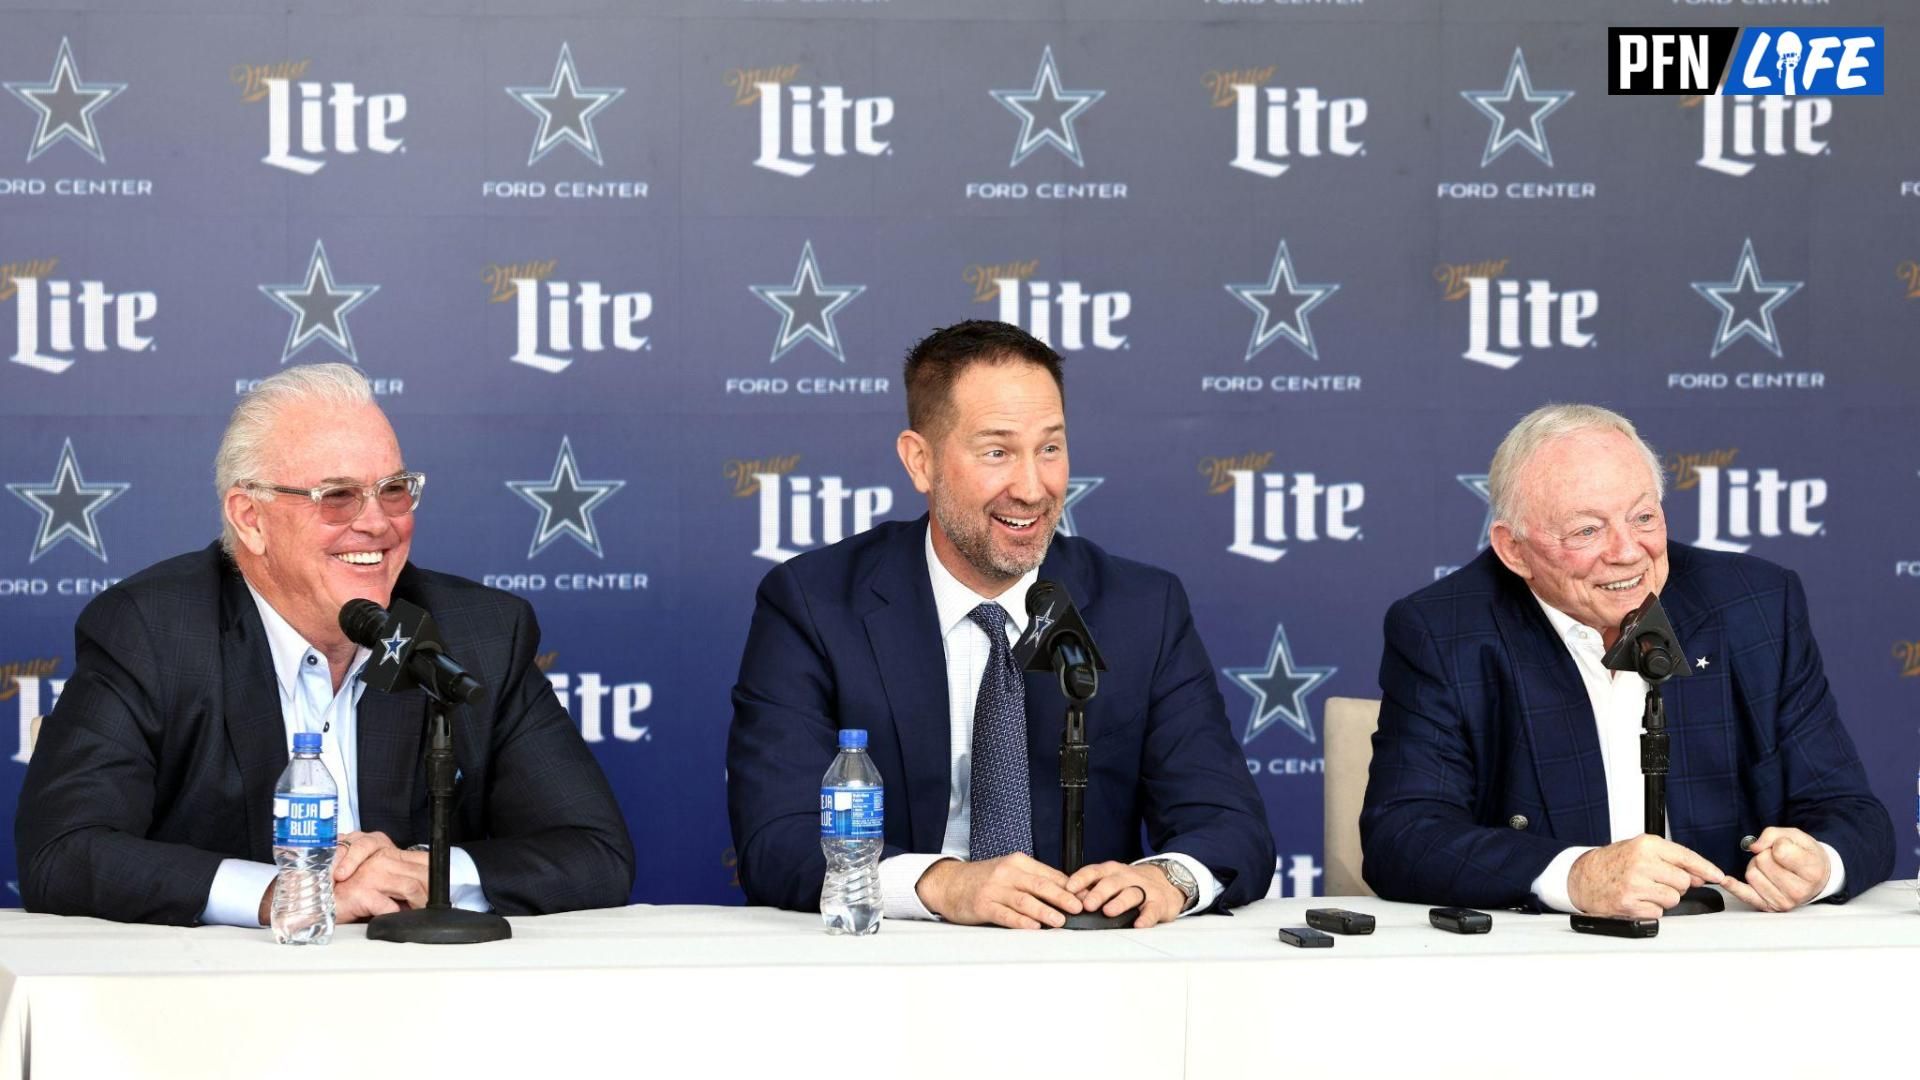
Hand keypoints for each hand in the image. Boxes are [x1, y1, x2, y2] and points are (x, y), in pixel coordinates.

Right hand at [330, 831, 429, 922]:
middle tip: (428, 907)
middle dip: (429, 893)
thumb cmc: (339, 887)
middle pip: (421, 873)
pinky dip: (395, 915)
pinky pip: (388, 906)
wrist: (310, 897)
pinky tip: (393, 919)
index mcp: (382, 847)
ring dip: (417, 904)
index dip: (434, 877)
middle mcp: (378, 857)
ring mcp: (369, 873)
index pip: (423, 858)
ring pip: (410, 887)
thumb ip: (393, 875)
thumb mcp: (371, 872)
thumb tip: (420, 893)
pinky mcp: (360, 891)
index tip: (437, 893)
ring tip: (415, 913)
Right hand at [915, 853, 1082, 929]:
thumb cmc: (983, 880)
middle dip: (1062, 897)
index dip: (1070, 887)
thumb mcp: (1009, 872)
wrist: (949, 883)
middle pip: (1040, 885)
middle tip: (1078, 908)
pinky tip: (1032, 927)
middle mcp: (1007, 873)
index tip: (1085, 897)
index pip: (1049, 874)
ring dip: (1044, 911)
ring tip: (1060, 921)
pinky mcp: (982, 905)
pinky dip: (1020, 921)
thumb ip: (1033, 881)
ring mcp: (994, 889)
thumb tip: (1066, 894)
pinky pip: (1005, 914)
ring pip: (1024, 900)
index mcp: (1018, 862)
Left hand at [1065, 861, 1186, 928]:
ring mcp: (1144, 889)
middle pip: (1111, 883)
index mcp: (1112, 871)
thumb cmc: (1132, 883)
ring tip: (1109, 912)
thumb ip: (1092, 888)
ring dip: (1119, 902)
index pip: (1094, 871)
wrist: (1166, 881)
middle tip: (1087, 904)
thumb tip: (1068, 900)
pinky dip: (1145, 918)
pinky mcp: (1158, 903)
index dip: (1081, 879)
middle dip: (1098, 893)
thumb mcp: (1112, 879)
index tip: (1069, 888)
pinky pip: (1152, 910)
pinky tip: (1138, 924)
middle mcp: (1127, 877)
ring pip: (1131, 893)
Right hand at [1568, 835, 1738, 918]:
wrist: (1582, 877)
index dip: (1706, 868)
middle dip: (1676, 884)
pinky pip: (1659, 912)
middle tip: (1657, 881)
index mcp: (1645, 845)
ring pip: (1673, 898)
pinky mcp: (1630, 904)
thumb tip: (1700, 875)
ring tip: (1645, 890)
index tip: (1718, 876)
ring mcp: (1635, 884)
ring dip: (1663, 898)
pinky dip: (1651, 909)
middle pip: (1683, 880)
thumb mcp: (1640, 850)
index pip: (1686, 856)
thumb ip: (1671, 859)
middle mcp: (1641, 863)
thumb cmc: (1612, 863)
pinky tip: (1637, 900)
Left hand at [1736, 827, 1830, 911]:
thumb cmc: (1805, 854)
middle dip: (1766, 854)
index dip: (1779, 843)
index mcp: (1812, 871)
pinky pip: (1745, 895)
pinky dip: (1734, 887)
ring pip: (1752, 874)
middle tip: (1779, 858)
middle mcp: (1799, 891)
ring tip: (1773, 867)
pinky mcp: (1769, 907)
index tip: (1787, 846)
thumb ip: (1772, 835)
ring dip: (1757, 866)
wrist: (1816, 877)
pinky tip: (1725, 880)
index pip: (1780, 851)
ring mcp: (1784, 902)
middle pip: (1762, 862)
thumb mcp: (1795, 836)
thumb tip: (1753, 847)